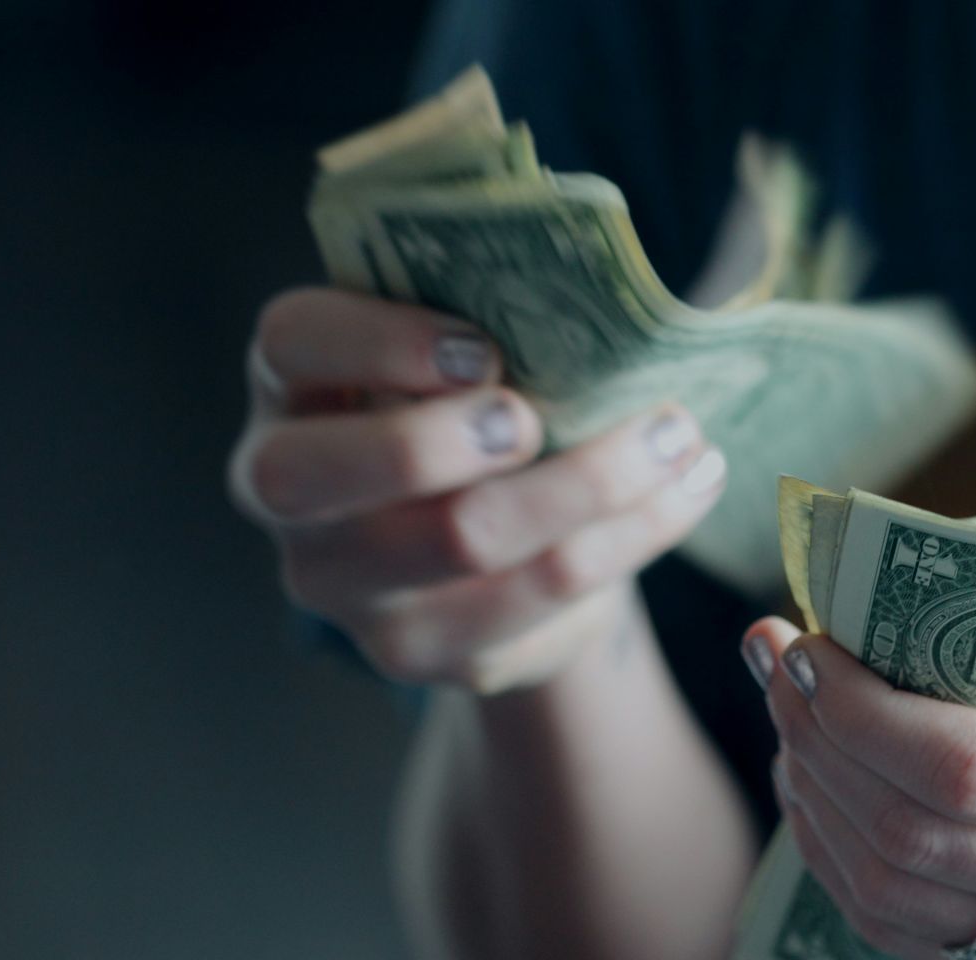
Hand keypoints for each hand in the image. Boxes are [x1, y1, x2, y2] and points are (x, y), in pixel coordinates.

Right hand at [230, 287, 726, 693]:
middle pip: (327, 472)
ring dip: (589, 481)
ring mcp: (347, 587)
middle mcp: (287, 492)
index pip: (292, 343)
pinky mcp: (425, 650)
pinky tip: (688, 488)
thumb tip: (606, 292)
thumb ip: (491, 313)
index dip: (378, 342)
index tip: (481, 348)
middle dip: (444, 438)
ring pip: (462, 539)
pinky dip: (632, 534)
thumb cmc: (478, 410)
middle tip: (537, 416)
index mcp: (292, 386)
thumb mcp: (464, 353)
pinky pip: (539, 595)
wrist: (499, 549)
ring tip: (678, 435)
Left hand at [742, 606, 975, 959]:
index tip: (804, 641)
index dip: (856, 710)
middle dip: (815, 741)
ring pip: (892, 899)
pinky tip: (823, 788)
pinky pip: (911, 936)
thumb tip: (865, 587)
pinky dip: (845, 860)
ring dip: (813, 800)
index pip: (966, 770)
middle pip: (912, 838)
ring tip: (790, 717)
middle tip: (776, 660)